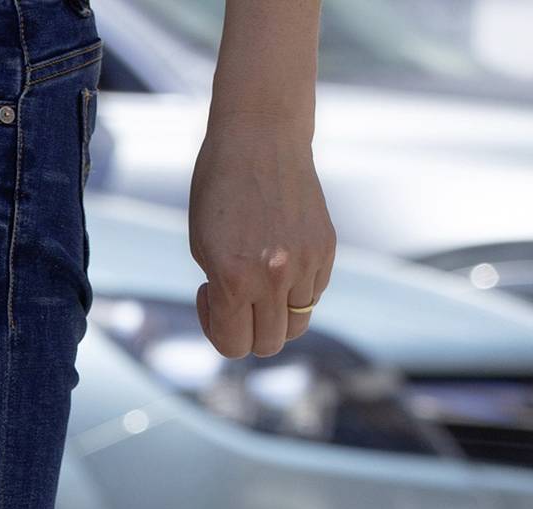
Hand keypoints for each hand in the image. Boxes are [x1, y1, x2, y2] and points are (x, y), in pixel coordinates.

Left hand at [187, 112, 335, 358]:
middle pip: (270, 343)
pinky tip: (279, 259)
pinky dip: (295, 291)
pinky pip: (314, 294)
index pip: (234, 345)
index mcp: (235, 279)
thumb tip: (245, 327)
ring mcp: (307, 263)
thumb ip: (224, 293)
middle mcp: (275, 276)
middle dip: (247, 330)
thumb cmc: (218, 192)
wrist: (260, 138)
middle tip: (232, 294)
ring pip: (297, 324)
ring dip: (274, 315)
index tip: (208, 295)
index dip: (216, 330)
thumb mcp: (205, 249)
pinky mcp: (327, 248)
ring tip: (258, 281)